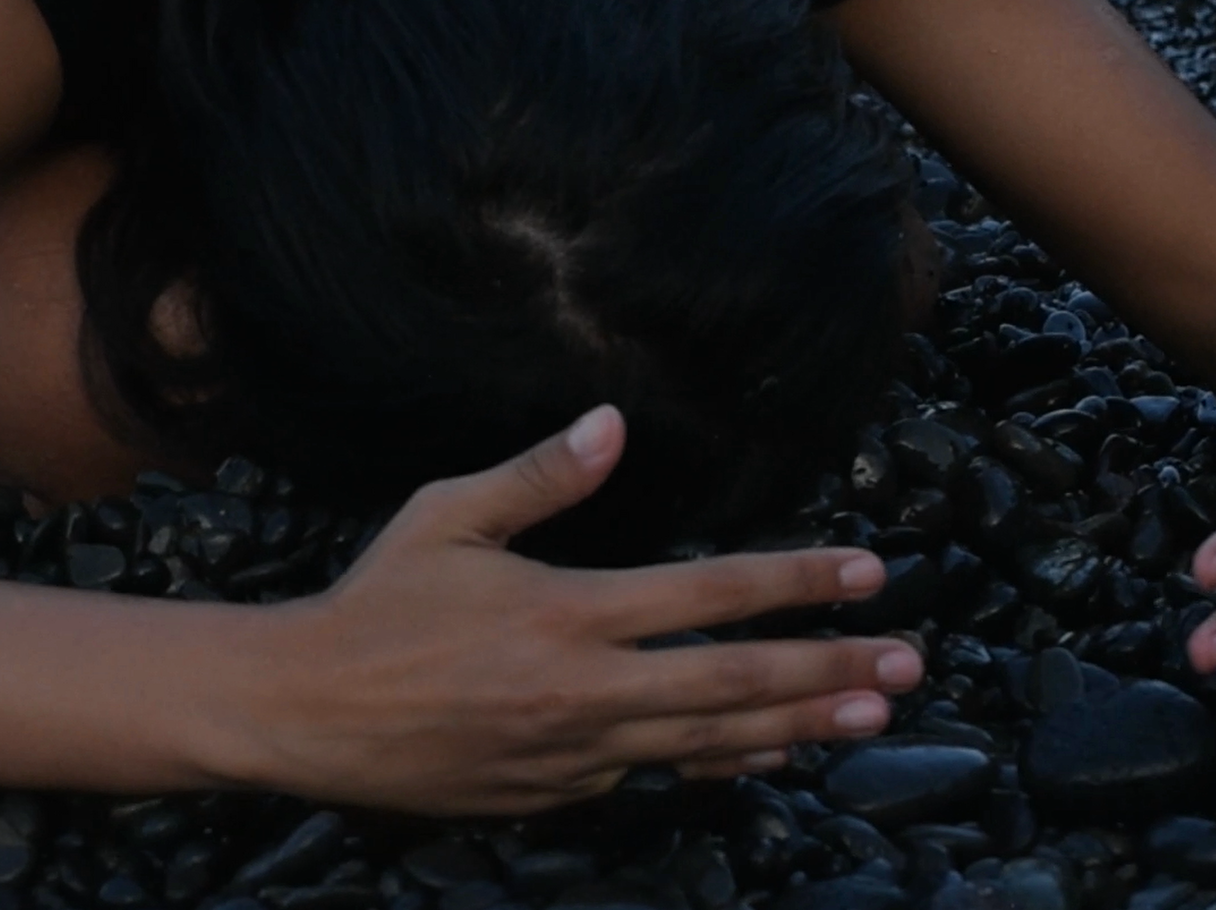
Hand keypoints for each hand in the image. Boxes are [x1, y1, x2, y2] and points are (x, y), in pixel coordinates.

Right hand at [230, 406, 924, 815]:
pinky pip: (656, 777)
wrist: (306, 713)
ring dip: (798, 728)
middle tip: (908, 665)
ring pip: (711, 743)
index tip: (869, 573)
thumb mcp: (446, 516)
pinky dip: (721, 765)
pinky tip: (769, 757)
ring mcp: (576, 752)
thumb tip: (613, 421)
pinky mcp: (557, 794)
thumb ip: (539, 475)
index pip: (711, 593)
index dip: (797, 582)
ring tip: (870, 718)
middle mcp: (586, 688)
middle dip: (829, 669)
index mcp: (568, 610)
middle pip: (735, 681)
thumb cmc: (376, 603)